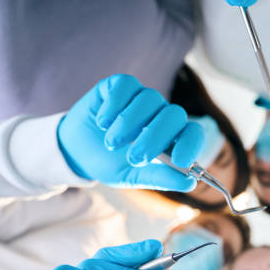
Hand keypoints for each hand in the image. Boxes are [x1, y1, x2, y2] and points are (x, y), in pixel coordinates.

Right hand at [58, 74, 203, 189]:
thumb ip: (160, 178)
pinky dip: (114, 105)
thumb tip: (190, 183)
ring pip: (149, 98)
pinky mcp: (119, 86)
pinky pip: (126, 85)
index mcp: (171, 138)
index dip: (191, 144)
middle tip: (135, 157)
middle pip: (174, 115)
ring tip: (111, 143)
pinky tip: (102, 122)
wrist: (76, 152)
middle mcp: (160, 114)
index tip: (181, 161)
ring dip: (130, 123)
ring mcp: (141, 98)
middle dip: (155, 137)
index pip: (193, 133)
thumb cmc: (111, 164)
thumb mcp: (133, 176)